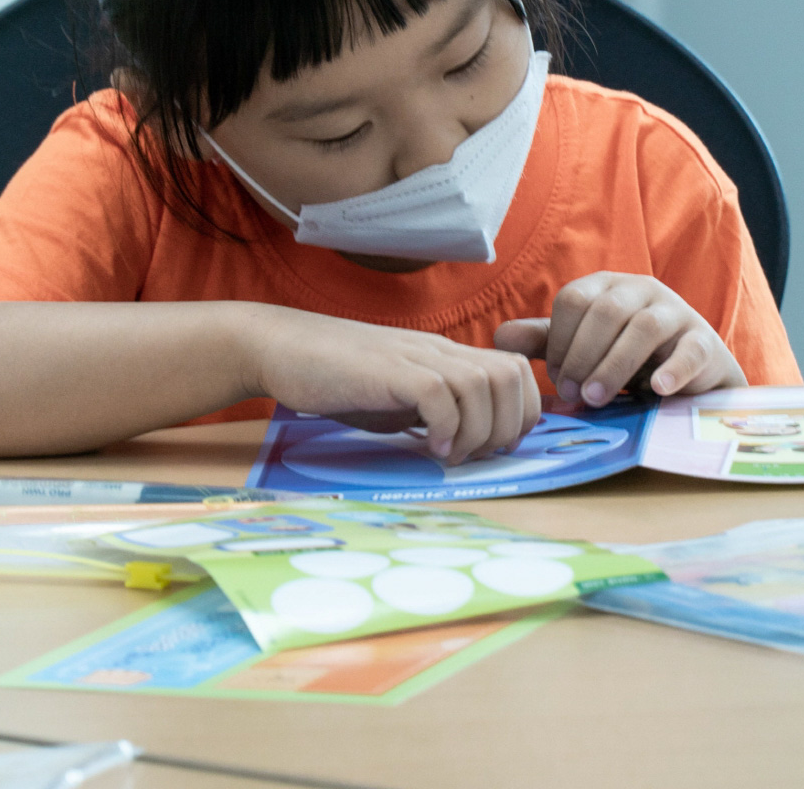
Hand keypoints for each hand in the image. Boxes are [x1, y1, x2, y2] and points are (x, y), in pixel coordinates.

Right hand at [247, 306, 539, 464]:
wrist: (283, 348)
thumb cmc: (338, 379)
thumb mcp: (399, 399)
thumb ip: (434, 413)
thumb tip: (466, 446)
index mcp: (447, 358)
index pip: (516, 371)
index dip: (520, 412)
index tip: (494, 445)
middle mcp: (440, 352)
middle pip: (512, 376)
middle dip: (508, 425)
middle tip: (475, 454)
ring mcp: (414, 357)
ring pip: (484, 384)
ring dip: (476, 431)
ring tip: (448, 455)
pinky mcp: (388, 370)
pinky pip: (438, 392)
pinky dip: (444, 425)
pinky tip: (428, 446)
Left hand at [492, 272, 745, 407]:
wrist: (691, 372)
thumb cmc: (628, 356)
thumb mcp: (584, 347)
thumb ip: (545, 342)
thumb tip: (499, 338)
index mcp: (607, 286)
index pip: (573, 299)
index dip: (559, 341)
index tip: (558, 379)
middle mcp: (641, 290)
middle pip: (606, 311)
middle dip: (583, 355)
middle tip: (574, 395)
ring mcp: (676, 312)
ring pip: (645, 327)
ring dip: (616, 365)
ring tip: (598, 399)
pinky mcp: (704, 341)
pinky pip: (691, 350)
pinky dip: (674, 369)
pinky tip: (657, 390)